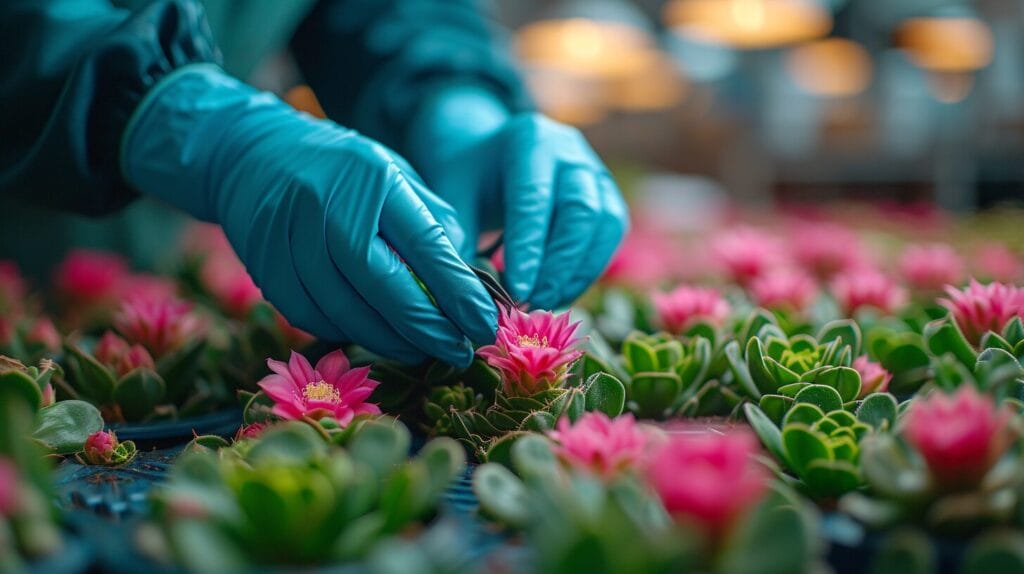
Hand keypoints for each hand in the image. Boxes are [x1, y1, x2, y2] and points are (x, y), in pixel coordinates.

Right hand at [122, 65, 496, 365]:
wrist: (250, 152)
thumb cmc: (343, 169)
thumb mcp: (395, 173)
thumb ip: (431, 220)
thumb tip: (466, 279)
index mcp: (374, 179)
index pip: (424, 244)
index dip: (458, 292)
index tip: (485, 324)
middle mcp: (329, 207)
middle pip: (383, 285)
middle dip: (428, 329)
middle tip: (460, 352)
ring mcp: (291, 239)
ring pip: (346, 311)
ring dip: (391, 341)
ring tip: (423, 352)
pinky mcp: (265, 267)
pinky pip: (312, 317)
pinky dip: (348, 334)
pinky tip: (375, 337)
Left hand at [408, 89, 628, 309]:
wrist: (490, 155)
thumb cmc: (469, 177)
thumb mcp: (451, 197)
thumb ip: (455, 238)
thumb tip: (465, 292)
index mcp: (528, 141)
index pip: (533, 199)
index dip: (528, 248)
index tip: (516, 290)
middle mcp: (570, 153)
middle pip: (580, 211)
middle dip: (557, 266)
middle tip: (531, 303)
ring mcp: (595, 173)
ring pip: (605, 225)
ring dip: (577, 273)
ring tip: (545, 303)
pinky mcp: (607, 196)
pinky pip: (610, 236)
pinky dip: (587, 271)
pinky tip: (560, 294)